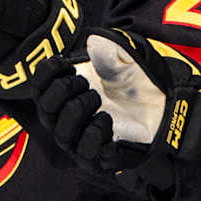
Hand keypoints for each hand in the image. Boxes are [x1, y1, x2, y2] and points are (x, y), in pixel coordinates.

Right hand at [31, 29, 200, 197]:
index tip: (64, 61)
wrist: (162, 107)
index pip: (38, 88)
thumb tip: (94, 42)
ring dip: (77, 110)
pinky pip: (86, 152)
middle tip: (84, 82)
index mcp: (63, 95)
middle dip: (62, 91)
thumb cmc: (133, 84)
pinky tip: (106, 119)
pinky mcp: (98, 157)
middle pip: (45, 110)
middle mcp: (65, 120)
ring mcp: (80, 140)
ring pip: (62, 132)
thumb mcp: (122, 61)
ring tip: (97, 98)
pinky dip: (94, 133)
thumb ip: (107, 51)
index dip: (45, 74)